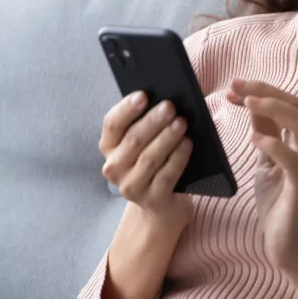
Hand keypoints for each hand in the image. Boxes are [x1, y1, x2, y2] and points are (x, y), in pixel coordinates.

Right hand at [99, 92, 193, 230]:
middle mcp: (115, 168)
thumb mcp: (147, 141)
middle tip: (170, 106)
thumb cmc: (156, 161)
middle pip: (132, 140)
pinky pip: (166, 175)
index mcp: (110, 147)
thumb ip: (149, 122)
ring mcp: (131, 186)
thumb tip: (165, 100)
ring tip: (182, 123)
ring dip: (167, 138)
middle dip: (152, 121)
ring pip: (149, 158)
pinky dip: (178, 158)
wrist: (162, 204)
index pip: (112, 124)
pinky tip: (188, 144)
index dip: (127, 109)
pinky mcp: (152, 199)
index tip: (143, 95)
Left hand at [227, 79, 297, 272]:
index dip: (261, 91)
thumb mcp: (266, 163)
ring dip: (274, 109)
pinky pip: (294, 160)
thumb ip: (265, 135)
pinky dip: (275, 145)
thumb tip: (252, 104)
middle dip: (266, 91)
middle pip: (297, 106)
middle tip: (237, 86)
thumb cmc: (280, 204)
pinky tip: (254, 139)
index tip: (233, 87)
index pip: (287, 104)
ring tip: (248, 103)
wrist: (292, 246)